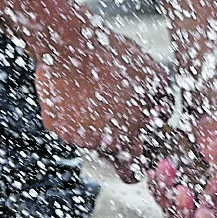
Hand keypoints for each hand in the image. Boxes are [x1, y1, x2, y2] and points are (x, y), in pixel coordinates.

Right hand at [29, 25, 175, 182]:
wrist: (72, 44)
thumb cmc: (117, 59)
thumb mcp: (154, 77)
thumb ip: (163, 103)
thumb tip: (163, 116)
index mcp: (124, 140)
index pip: (130, 173)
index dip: (133, 168)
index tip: (133, 157)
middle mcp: (97, 146)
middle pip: (107, 154)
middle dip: (112, 139)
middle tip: (113, 112)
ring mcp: (72, 136)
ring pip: (86, 137)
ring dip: (92, 122)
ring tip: (94, 91)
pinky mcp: (53, 125)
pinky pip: (66, 123)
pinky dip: (71, 111)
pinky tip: (76, 88)